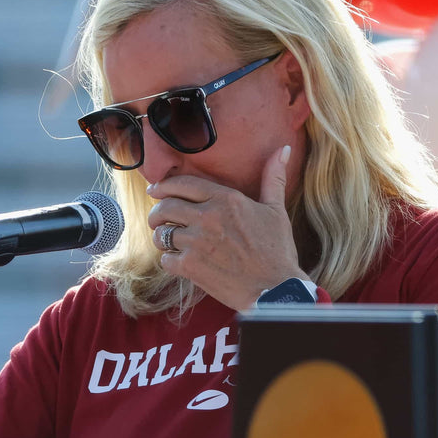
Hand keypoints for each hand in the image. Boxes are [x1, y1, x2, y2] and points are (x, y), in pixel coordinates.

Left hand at [147, 145, 308, 309]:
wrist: (276, 289)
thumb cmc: (277, 250)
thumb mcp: (276, 210)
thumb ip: (272, 178)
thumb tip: (283, 149)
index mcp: (226, 199)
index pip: (182, 184)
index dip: (163, 186)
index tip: (155, 191)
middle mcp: (208, 217)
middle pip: (165, 207)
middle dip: (157, 213)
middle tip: (157, 219)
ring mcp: (197, 242)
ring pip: (162, 234)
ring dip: (161, 237)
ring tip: (167, 241)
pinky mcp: (191, 267)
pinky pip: (166, 259)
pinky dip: (169, 261)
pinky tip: (179, 261)